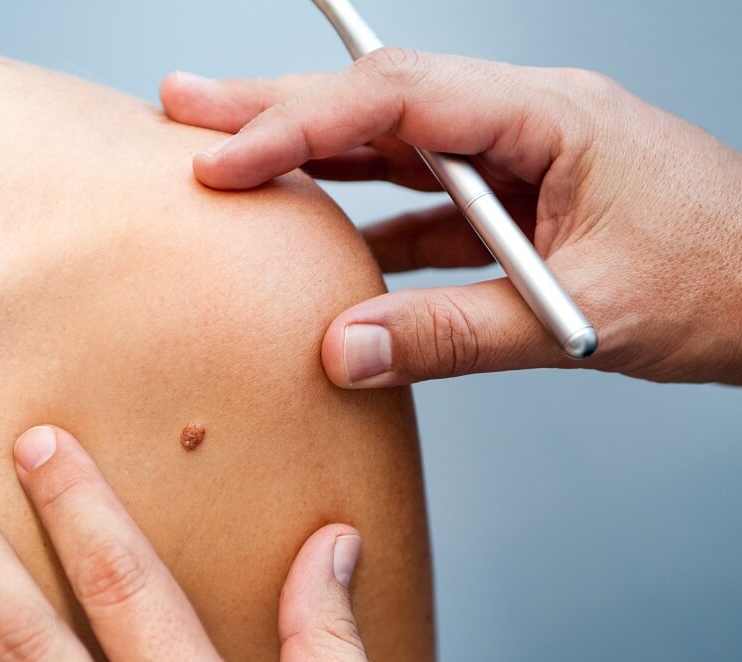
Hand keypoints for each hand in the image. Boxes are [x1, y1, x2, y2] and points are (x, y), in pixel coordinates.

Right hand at [161, 50, 741, 385]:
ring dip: (309, 153)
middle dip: (277, 102)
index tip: (224, 156)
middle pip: (381, 100)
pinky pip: (424, 204)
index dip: (301, 123)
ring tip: (227, 157)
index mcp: (549, 117)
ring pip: (392, 146)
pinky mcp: (515, 205)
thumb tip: (345, 350)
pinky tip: (319, 242)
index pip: (402, 102)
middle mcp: (525, 121)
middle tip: (186, 102)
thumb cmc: (721, 284)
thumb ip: (457, 336)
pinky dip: (365, 220)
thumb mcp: (580, 315)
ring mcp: (518, 160)